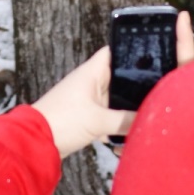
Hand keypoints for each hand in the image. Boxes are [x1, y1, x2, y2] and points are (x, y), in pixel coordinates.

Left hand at [31, 13, 193, 158]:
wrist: (35, 144)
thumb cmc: (61, 122)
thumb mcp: (98, 121)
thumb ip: (125, 121)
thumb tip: (148, 120)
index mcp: (91, 73)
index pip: (114, 51)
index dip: (131, 50)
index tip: (153, 56)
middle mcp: (90, 84)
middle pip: (120, 78)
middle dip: (135, 86)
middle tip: (158, 92)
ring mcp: (88, 101)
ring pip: (115, 100)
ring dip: (126, 110)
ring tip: (147, 115)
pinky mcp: (85, 118)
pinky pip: (108, 118)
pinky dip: (116, 126)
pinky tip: (127, 136)